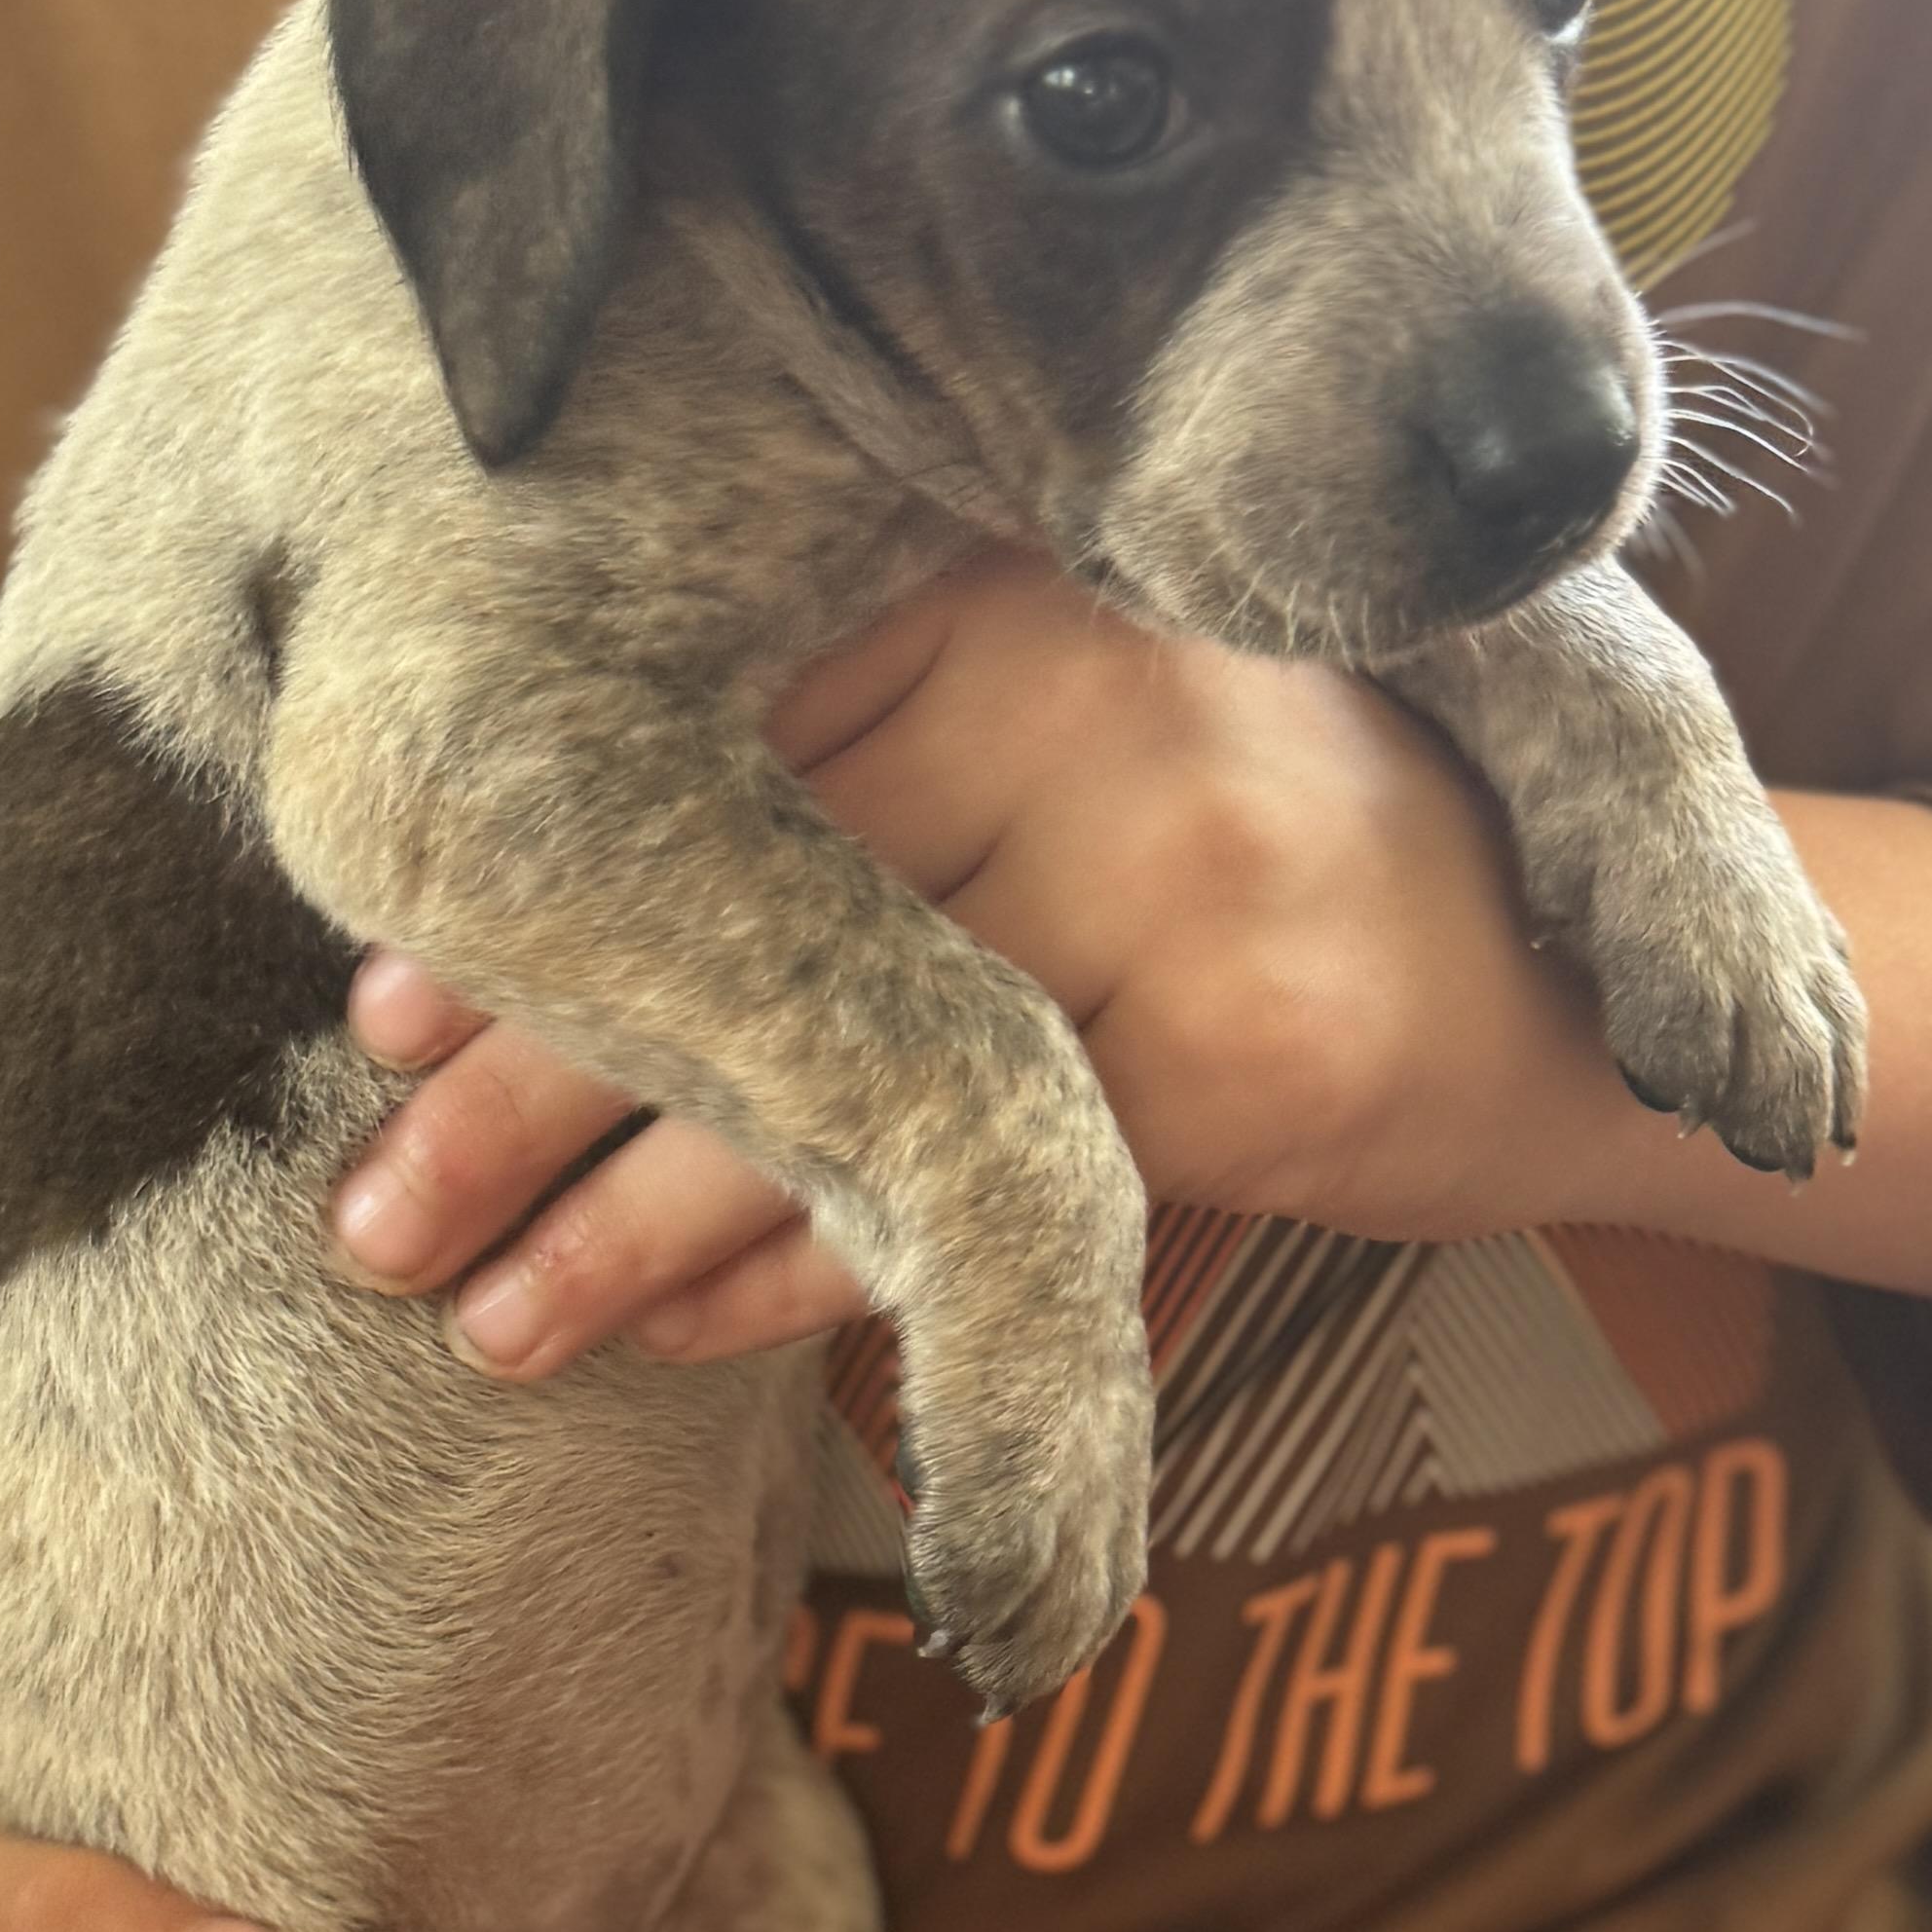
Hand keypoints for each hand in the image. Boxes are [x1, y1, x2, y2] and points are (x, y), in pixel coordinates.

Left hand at [327, 545, 1647, 1373]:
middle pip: (750, 909)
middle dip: (531, 1080)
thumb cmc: (1257, 870)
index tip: (372, 1007)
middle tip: (364, 1204)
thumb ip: (860, 766)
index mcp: (1019, 588)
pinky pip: (961, 1192)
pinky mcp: (1238, 1042)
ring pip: (834, 1074)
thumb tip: (509, 893)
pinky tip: (665, 1344)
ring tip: (471, 1317)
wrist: (1568, 989)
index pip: (721, 741)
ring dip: (624, 1221)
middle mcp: (1093, 689)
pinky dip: (804, 1285)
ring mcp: (1179, 861)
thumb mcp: (1055, 747)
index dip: (537, 893)